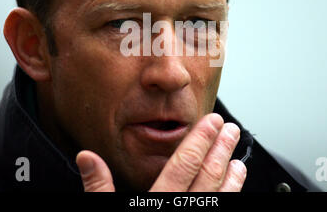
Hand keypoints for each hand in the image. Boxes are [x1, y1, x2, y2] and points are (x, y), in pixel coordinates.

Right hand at [76, 113, 246, 191]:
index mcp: (156, 205)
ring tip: (238, 159)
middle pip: (207, 177)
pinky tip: (233, 192)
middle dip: (221, 150)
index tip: (211, 123)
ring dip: (231, 178)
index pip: (183, 166)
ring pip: (219, 199)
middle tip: (230, 130)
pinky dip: (230, 200)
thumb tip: (88, 158)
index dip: (199, 141)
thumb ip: (99, 189)